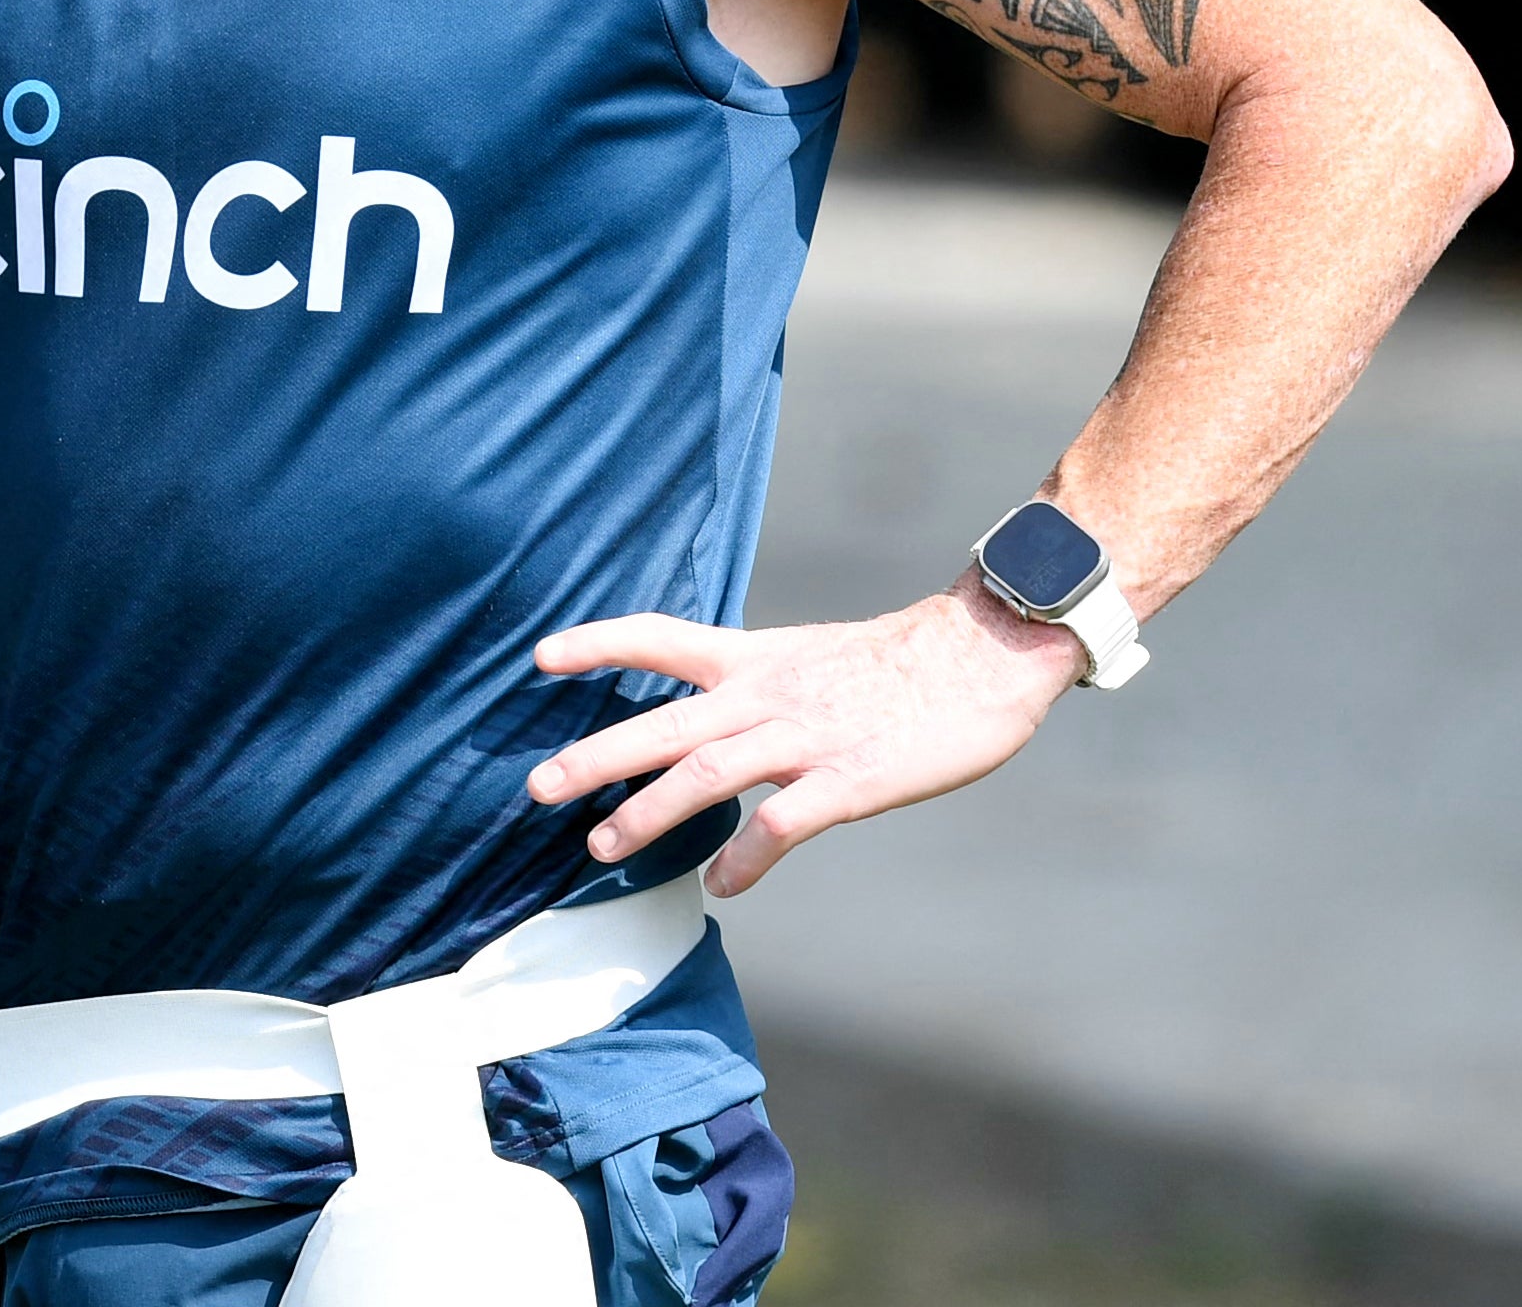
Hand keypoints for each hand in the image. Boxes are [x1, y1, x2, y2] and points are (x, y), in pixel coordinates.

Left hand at [526, 589, 1086, 897]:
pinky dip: (747, 855)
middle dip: (595, 756)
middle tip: (537, 788)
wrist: (985, 650)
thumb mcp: (805, 655)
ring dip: (649, 813)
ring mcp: (806, 738)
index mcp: (753, 658)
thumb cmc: (898, 663)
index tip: (540, 656)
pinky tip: (722, 884)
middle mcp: (766, 695)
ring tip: (601, 847)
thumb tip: (705, 718)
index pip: (658, 637)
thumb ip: (752, 684)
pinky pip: (785, 823)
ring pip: (708, 774)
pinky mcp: (852, 779)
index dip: (598, 643)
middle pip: (664, 725)